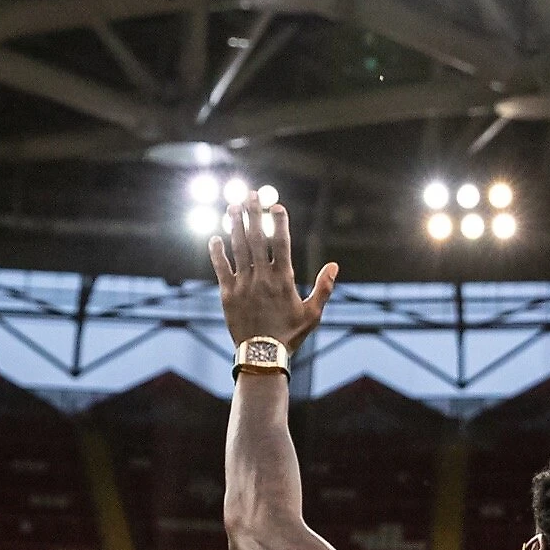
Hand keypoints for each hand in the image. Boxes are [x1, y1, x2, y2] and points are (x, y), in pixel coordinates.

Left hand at [212, 194, 336, 349]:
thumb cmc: (290, 335)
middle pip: (256, 237)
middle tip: (250, 194)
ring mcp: (243, 284)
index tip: (276, 206)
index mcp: (283, 279)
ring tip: (233, 206)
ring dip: (234, 225)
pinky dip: (217, 252)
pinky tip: (215, 237)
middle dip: (253, 213)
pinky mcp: (227, 294)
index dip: (278, 222)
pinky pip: (221, 267)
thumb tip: (334, 265)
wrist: (262, 355)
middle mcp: (262, 277)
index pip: (280, 242)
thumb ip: (324, 288)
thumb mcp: (313, 313)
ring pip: (237, 248)